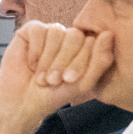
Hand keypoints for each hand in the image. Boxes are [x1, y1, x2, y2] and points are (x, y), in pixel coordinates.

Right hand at [0, 21, 114, 127]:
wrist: (22, 103)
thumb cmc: (53, 95)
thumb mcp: (82, 84)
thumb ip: (100, 61)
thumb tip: (109, 34)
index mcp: (84, 48)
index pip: (91, 42)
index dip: (80, 61)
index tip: (68, 80)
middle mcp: (68, 37)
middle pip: (75, 35)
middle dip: (63, 61)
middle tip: (54, 80)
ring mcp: (50, 33)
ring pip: (57, 32)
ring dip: (48, 59)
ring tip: (41, 77)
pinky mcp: (30, 31)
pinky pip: (38, 30)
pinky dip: (35, 51)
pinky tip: (31, 64)